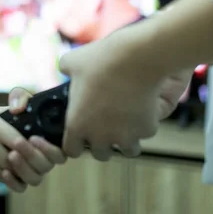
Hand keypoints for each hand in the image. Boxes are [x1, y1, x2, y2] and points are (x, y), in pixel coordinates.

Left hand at [0, 87, 67, 190]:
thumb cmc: (11, 114)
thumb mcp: (17, 101)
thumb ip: (20, 97)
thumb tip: (18, 108)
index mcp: (49, 142)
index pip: (60, 153)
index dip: (50, 149)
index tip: (34, 138)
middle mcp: (43, 159)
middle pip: (46, 166)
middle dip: (32, 155)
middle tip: (17, 143)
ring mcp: (31, 170)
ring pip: (35, 179)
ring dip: (24, 169)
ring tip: (10, 155)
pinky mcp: (18, 179)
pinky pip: (20, 187)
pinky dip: (13, 182)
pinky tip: (4, 172)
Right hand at [0, 104, 26, 188]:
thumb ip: (4, 113)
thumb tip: (23, 111)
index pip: (20, 141)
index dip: (26, 145)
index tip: (27, 143)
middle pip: (16, 160)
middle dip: (20, 159)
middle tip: (20, 155)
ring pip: (6, 173)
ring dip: (9, 168)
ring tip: (7, 159)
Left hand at [58, 27, 192, 160]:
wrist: (136, 59)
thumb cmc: (100, 60)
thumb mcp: (72, 61)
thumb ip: (66, 71)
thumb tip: (66, 71)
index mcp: (77, 125)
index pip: (71, 150)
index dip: (75, 142)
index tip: (80, 134)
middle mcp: (100, 137)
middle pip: (101, 154)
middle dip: (103, 143)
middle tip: (106, 126)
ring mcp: (125, 136)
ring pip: (127, 150)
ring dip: (126, 140)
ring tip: (127, 124)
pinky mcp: (146, 130)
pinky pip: (145, 133)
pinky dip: (145, 124)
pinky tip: (143, 109)